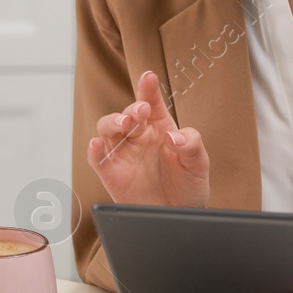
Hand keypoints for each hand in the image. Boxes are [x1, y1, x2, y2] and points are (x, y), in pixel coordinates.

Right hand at [87, 70, 209, 209]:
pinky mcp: (111, 173)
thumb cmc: (188, 186)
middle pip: (127, 114)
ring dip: (112, 122)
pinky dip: (94, 150)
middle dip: (132, 110)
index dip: (148, 88)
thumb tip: (173, 136)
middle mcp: (139, 137)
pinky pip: (97, 158)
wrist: (179, 215)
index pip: (152, 102)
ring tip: (123, 124)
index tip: (149, 77)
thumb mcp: (199, 164)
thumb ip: (191, 145)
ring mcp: (123, 154)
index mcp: (161, 127)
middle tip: (141, 111)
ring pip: (107, 129)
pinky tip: (97, 145)